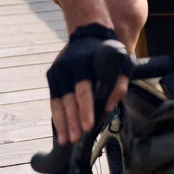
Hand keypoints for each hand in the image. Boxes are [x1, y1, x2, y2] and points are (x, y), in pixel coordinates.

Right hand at [46, 24, 130, 144]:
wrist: (88, 32)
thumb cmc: (108, 51)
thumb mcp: (122, 61)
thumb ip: (119, 84)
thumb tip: (109, 108)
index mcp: (83, 61)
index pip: (83, 90)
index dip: (85, 110)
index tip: (88, 127)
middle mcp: (66, 66)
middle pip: (68, 99)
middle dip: (72, 121)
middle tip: (76, 139)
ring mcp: (56, 70)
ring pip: (57, 102)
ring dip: (62, 123)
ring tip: (66, 140)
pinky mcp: (51, 75)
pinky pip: (53, 99)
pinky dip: (57, 115)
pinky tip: (61, 129)